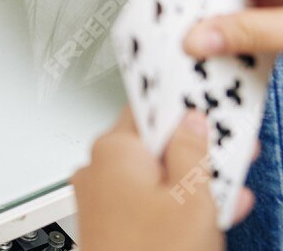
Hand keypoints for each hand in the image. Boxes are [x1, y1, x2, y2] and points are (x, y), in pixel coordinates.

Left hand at [73, 110, 239, 249]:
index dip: (185, 106)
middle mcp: (98, 167)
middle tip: (232, 152)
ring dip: (193, 180)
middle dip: (196, 149)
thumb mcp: (191, 198)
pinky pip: (146, 201)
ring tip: (230, 188)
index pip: (150, 107)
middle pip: (154, 143)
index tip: (212, 107)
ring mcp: (100, 196)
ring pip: (154, 175)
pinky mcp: (108, 223)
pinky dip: (176, 203)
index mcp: (113, 148)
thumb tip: (191, 121)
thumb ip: (192, 151)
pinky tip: (208, 214)